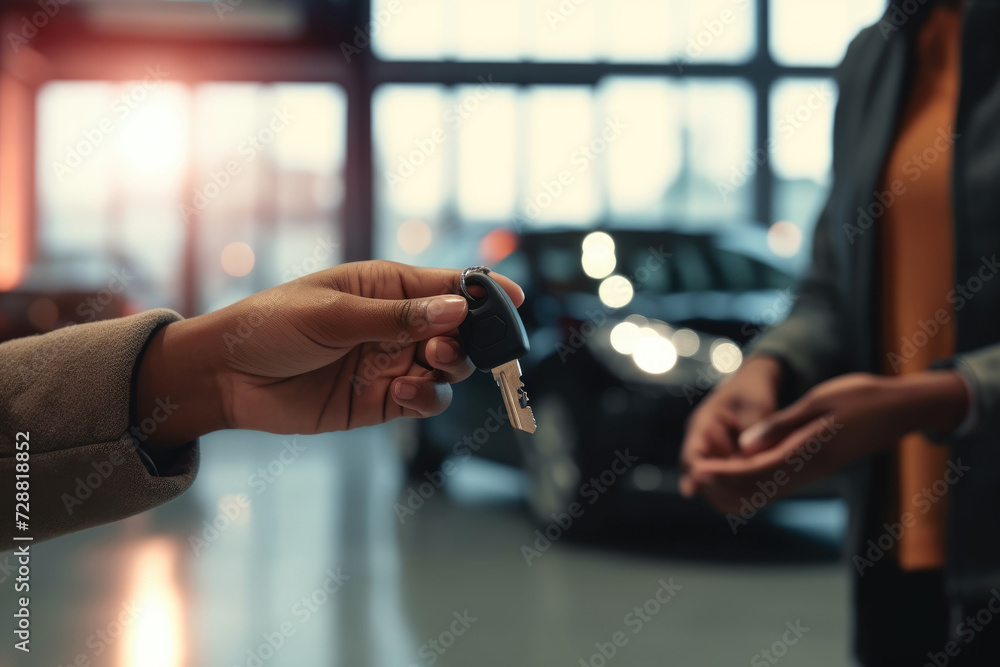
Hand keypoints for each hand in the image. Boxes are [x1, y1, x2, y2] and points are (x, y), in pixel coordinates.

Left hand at [135, 261, 523, 448]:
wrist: (227, 378)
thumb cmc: (271, 326)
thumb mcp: (332, 313)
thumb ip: (397, 316)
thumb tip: (455, 309)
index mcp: (387, 287)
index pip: (448, 284)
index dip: (485, 291)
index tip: (514, 299)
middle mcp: (398, 324)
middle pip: (459, 330)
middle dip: (467, 338)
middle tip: (446, 347)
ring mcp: (392, 362)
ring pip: (449, 368)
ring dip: (449, 368)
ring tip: (423, 367)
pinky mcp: (383, 400)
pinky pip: (425, 399)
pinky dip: (428, 398)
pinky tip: (406, 393)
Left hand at [685, 371, 969, 512]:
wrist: (900, 410)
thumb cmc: (861, 398)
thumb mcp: (817, 402)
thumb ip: (779, 424)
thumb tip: (743, 444)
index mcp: (805, 455)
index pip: (753, 473)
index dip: (721, 473)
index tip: (696, 469)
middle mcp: (807, 471)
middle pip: (755, 491)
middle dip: (722, 486)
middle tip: (693, 475)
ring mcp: (812, 473)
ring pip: (765, 492)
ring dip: (734, 487)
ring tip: (707, 474)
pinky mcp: (815, 468)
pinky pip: (777, 483)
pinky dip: (751, 481)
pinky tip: (737, 470)